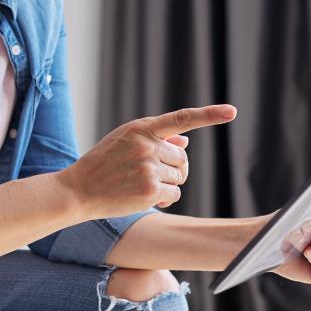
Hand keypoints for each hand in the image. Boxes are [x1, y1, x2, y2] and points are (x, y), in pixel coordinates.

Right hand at [59, 104, 236, 219]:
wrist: (78, 190)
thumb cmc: (103, 165)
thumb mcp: (124, 142)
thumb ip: (155, 139)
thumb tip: (185, 142)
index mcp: (141, 127)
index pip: (182, 118)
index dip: (209, 115)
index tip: (231, 112)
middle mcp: (147, 144)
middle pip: (182, 159)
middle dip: (172, 169)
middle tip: (148, 175)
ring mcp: (149, 167)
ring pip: (180, 177)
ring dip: (166, 185)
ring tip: (139, 185)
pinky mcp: (150, 189)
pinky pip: (175, 194)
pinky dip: (164, 199)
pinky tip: (143, 197)